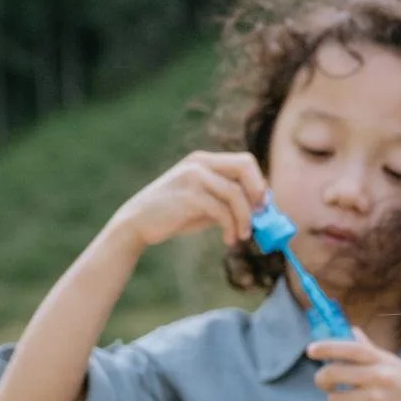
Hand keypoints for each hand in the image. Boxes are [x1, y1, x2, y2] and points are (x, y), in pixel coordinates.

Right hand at [108, 151, 267, 251]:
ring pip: (236, 193)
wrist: (137, 223)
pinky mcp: (189, 196)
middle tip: (258, 217)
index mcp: (204, 161)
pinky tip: (228, 239)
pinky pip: (223, 211)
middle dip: (258, 194)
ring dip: (246, 219)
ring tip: (242, 236)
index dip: (259, 184)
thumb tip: (262, 207)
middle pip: (246, 166)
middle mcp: (200, 163)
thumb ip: (227, 200)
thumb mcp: (205, 203)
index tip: (261, 207)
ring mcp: (193, 177)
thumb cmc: (174, 215)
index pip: (245, 162)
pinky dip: (231, 228)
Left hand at [309, 333, 400, 400]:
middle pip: (332, 373)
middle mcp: (380, 378)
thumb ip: (372, 353)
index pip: (350, 349)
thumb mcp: (398, 371)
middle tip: (327, 386)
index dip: (327, 347)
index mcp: (386, 363)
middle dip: (322, 381)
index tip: (311, 350)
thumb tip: (353, 331)